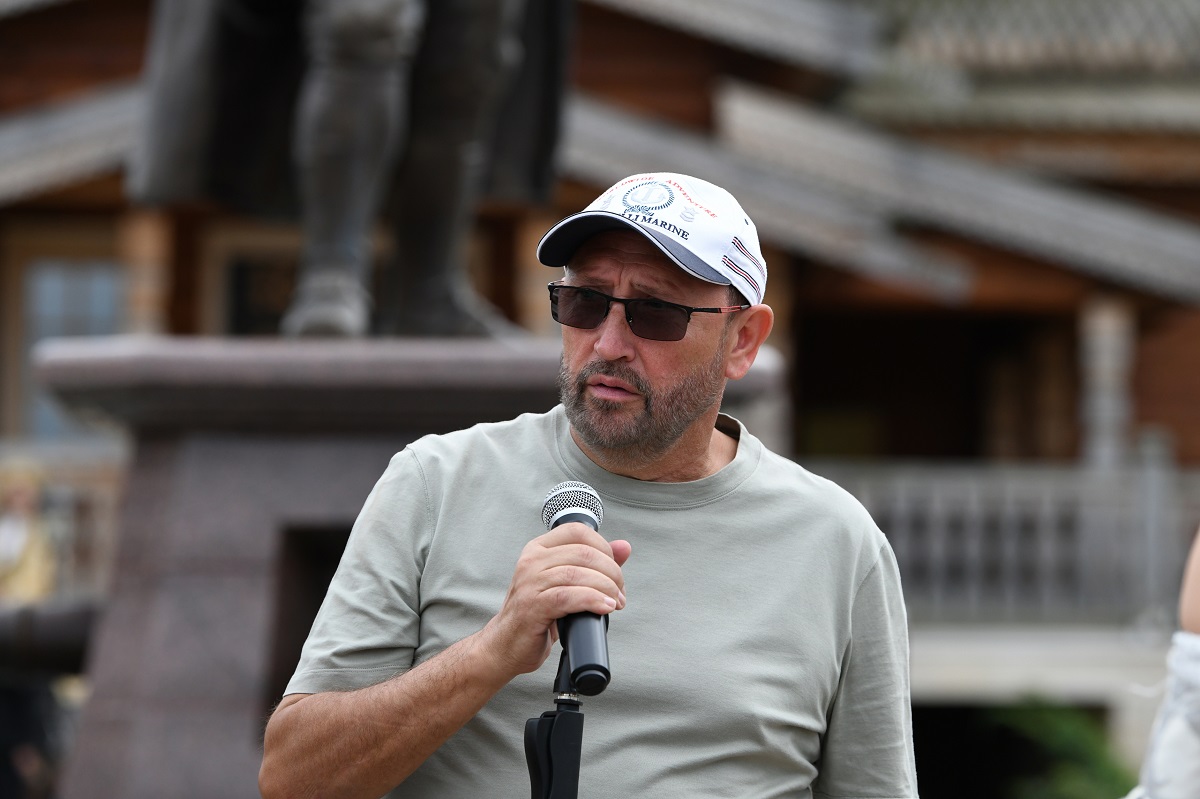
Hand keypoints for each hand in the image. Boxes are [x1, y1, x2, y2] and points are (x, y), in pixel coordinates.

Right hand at [479, 523, 630, 678]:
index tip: (614, 571)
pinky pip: (568, 597)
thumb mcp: (567, 584)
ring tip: (615, 603)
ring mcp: (529, 582)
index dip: (605, 549)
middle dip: (611, 573)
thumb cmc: (538, 614)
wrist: (506, 645)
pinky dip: (592, 601)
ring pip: (578, 574)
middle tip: (619, 594)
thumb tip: (624, 547)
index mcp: (539, 549)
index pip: (578, 531)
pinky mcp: (532, 606)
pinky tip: (604, 608)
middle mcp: (532, 560)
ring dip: (606, 589)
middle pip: (584, 553)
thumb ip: (595, 564)